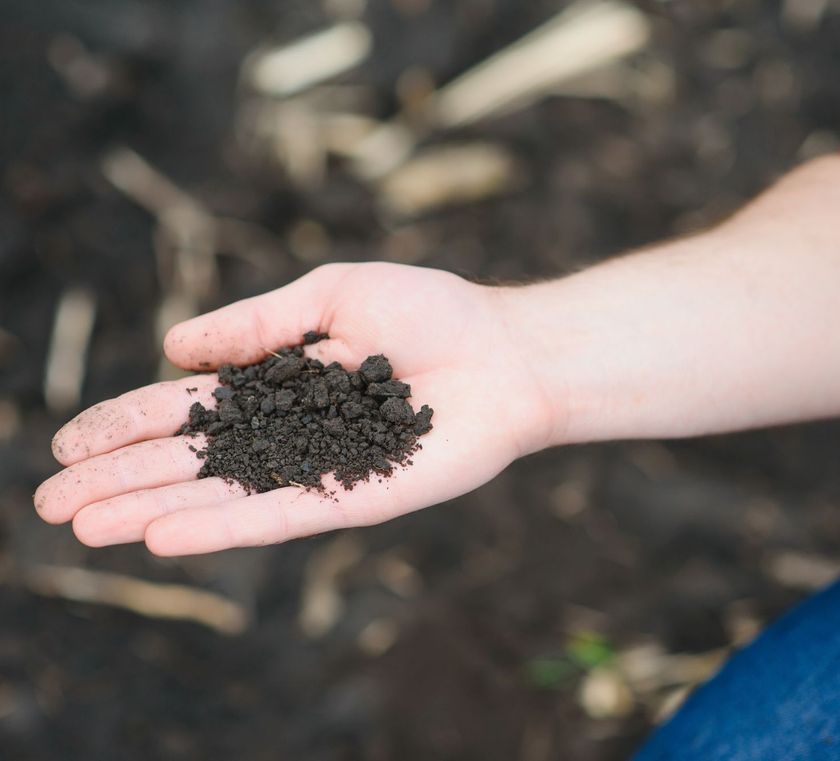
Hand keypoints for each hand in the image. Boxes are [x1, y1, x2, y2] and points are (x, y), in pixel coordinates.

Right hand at [34, 263, 555, 554]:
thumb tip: (173, 348)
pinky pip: (281, 516)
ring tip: (86, 528)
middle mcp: (292, 433)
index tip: (68, 444)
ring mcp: (321, 469)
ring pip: (223, 496)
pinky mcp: (357, 498)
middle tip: (52, 504)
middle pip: (192, 461)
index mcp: (280, 382)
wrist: (508, 351)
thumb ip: (256, 324)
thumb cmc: (433, 310)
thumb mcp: (332, 295)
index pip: (188, 410)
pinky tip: (166, 537)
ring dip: (152, 511)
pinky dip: (224, 527)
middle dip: (121, 479)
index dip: (126, 425)